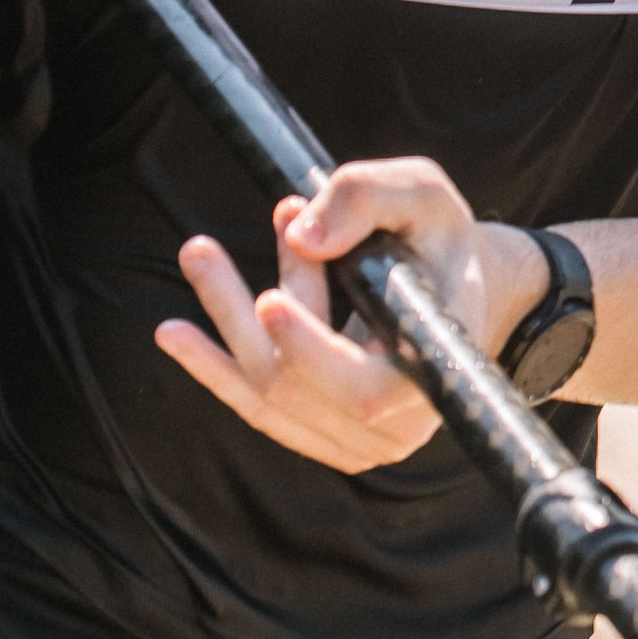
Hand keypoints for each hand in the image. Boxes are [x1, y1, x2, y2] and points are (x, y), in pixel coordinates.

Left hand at [155, 159, 543, 471]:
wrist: (458, 288)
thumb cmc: (441, 241)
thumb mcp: (423, 195)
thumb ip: (368, 199)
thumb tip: (304, 235)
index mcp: (436, 374)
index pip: (366, 389)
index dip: (313, 352)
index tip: (269, 299)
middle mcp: (399, 426)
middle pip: (297, 385)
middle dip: (241, 315)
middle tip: (200, 249)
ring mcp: (361, 443)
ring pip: (270, 397)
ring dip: (223, 330)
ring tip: (196, 261)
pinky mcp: (328, 437)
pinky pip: (262, 411)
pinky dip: (218, 371)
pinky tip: (179, 336)